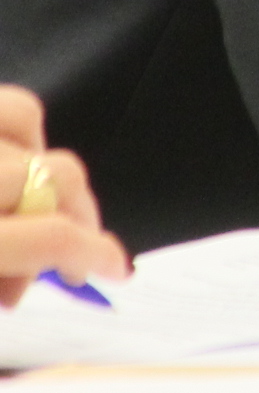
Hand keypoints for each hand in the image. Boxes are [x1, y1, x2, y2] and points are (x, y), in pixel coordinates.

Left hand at [0, 86, 126, 309]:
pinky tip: (8, 166)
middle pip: (58, 182)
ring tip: (22, 209)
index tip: (115, 269)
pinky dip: (22, 133)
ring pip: (34, 133)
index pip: (54, 237)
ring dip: (44, 175)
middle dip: (75, 222)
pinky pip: (12, 108)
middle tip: (55, 265)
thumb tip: (21, 284)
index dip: (97, 255)